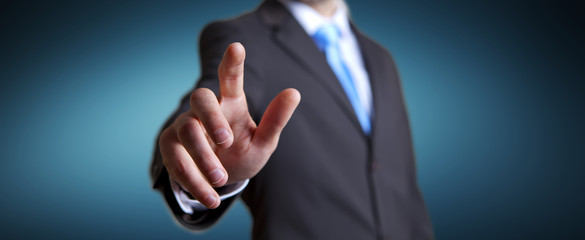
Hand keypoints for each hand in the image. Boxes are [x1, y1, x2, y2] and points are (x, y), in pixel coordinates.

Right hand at [159, 42, 300, 208]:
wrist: (220, 181)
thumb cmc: (243, 154)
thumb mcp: (263, 142)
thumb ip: (275, 120)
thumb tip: (295, 92)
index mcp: (231, 102)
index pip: (230, 78)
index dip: (232, 63)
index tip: (237, 47)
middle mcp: (206, 110)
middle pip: (200, 98)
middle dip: (211, 118)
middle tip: (226, 141)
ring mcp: (185, 126)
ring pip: (186, 130)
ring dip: (203, 156)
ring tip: (221, 179)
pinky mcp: (170, 146)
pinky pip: (175, 158)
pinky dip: (192, 179)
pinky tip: (210, 195)